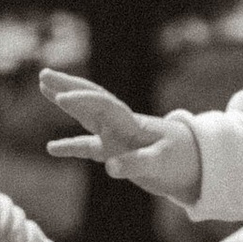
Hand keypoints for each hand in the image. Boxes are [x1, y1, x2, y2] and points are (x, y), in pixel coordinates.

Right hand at [39, 70, 204, 201]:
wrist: (199, 165)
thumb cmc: (183, 160)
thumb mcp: (161, 163)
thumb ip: (135, 164)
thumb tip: (109, 167)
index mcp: (132, 124)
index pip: (104, 106)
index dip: (83, 101)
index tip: (61, 97)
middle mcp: (121, 126)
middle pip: (91, 100)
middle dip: (69, 86)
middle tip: (44, 74)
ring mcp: (118, 137)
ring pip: (87, 116)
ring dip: (68, 103)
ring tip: (45, 87)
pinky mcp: (117, 152)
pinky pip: (88, 146)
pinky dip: (71, 146)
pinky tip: (52, 148)